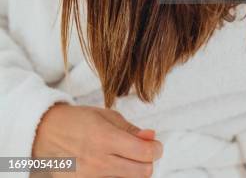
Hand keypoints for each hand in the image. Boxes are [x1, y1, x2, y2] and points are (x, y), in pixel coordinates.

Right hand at [32, 103, 162, 176]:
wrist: (47, 135)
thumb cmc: (78, 121)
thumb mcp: (106, 116)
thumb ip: (130, 129)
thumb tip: (151, 137)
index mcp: (106, 138)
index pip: (145, 153)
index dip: (156, 149)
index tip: (155, 145)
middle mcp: (100, 162)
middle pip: (142, 172)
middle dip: (148, 161)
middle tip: (143, 152)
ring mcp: (91, 177)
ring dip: (133, 169)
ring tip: (124, 156)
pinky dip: (118, 175)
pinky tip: (112, 165)